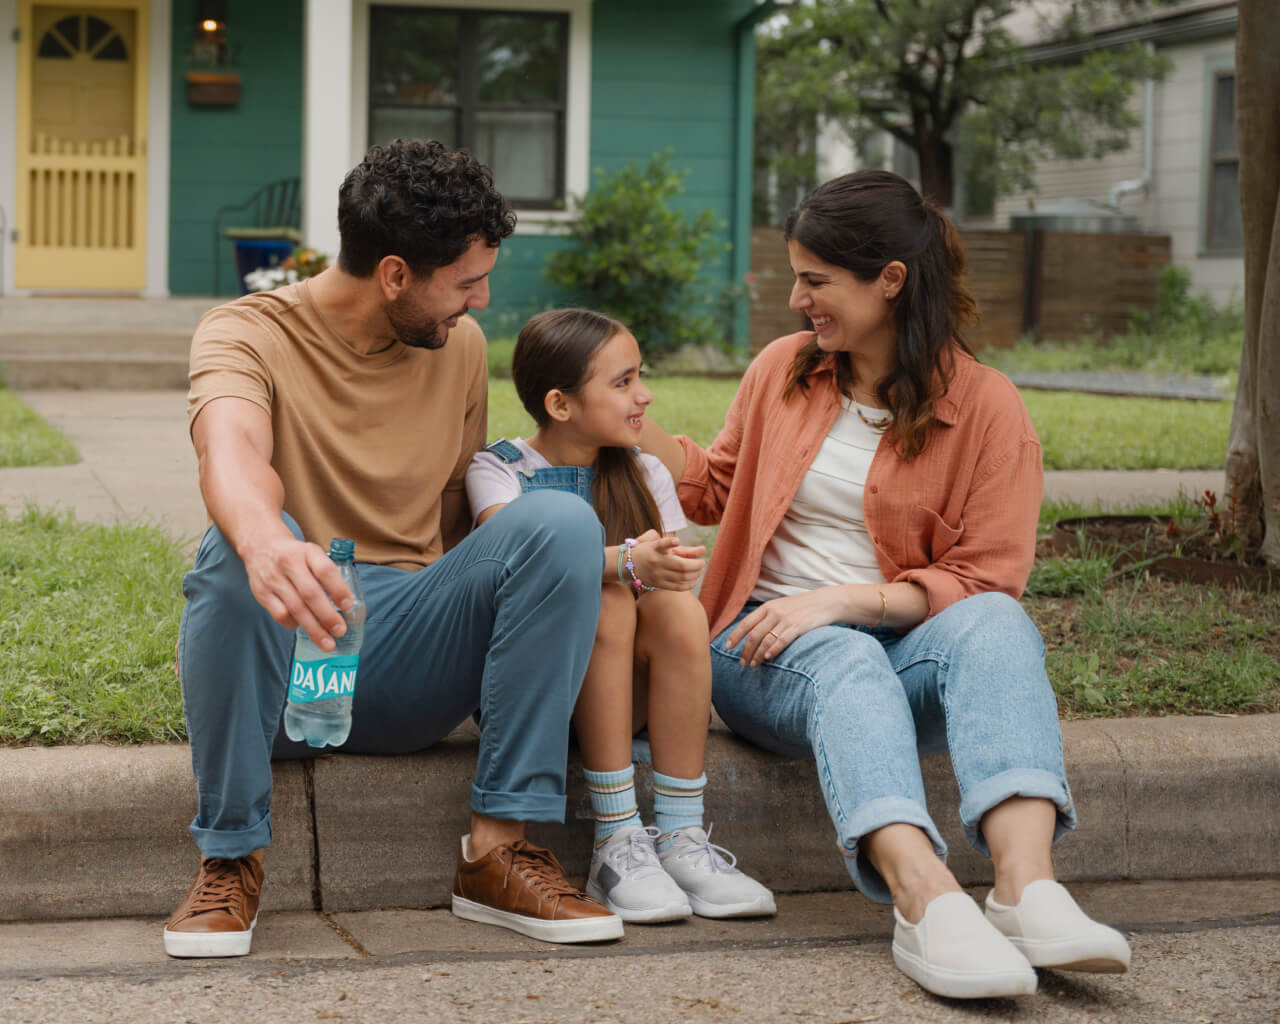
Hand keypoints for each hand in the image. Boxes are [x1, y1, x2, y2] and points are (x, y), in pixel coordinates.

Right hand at [240, 533, 353, 649]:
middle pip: (310, 593)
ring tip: (327, 642)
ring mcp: (273, 579)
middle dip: (327, 616)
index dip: (338, 589)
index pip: (325, 570)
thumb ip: (326, 572)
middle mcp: (289, 563)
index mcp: (307, 552)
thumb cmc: (294, 554)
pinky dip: (293, 624)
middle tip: (340, 631)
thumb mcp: (312, 553)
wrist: (261, 546)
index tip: (348, 605)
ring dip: (313, 628)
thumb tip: (345, 603)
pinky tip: (302, 628)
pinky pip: (280, 614)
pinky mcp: (262, 593)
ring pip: (295, 608)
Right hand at [627, 533, 705, 591]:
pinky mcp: (659, 584)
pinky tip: (694, 579)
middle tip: (702, 562)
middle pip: (682, 566)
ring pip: (682, 578)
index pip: (663, 545)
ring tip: (699, 570)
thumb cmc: (651, 551)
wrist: (630, 565)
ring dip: (695, 574)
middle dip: (697, 565)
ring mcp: (658, 575)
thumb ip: (683, 547)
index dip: (672, 543)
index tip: (679, 542)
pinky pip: (678, 587)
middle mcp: (657, 562)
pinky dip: (690, 584)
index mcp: (656, 548)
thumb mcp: (663, 544)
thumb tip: (703, 549)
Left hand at [726, 589, 847, 666]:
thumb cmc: (801, 606)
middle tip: (741, 663)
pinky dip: (772, 651)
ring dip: (757, 655)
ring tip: (753, 665)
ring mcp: (786, 620)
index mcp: (767, 607)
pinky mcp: (798, 627)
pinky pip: (781, 641)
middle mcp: (774, 613)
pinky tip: (768, 658)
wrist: (825, 602)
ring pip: (765, 641)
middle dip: (745, 651)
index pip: (746, 623)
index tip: (727, 647)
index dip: (735, 636)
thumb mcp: (781, 606)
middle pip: (753, 635)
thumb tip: (751, 632)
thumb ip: (767, 617)